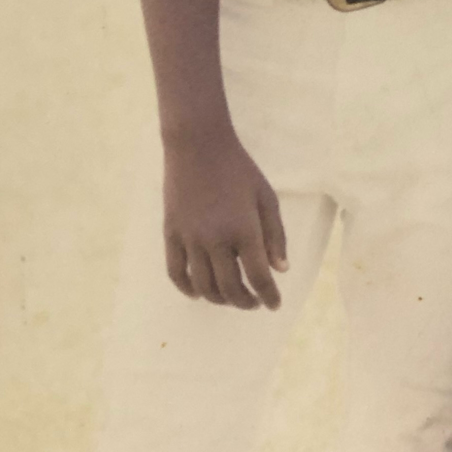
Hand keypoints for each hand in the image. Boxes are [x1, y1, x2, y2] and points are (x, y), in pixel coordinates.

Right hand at [162, 129, 287, 309]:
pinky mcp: (171, 234)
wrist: (198, 146)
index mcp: (244, 230)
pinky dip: (187, 288)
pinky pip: (176, 272)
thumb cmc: (239, 169)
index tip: (274, 305)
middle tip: (255, 302)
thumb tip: (280, 270)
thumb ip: (275, 235)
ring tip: (232, 298)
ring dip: (220, 299)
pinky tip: (198, 293)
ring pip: (204, 285)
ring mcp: (190, 238)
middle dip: (245, 302)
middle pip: (230, 288)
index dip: (268, 296)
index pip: (258, 277)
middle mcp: (216, 240)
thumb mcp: (266, 198)